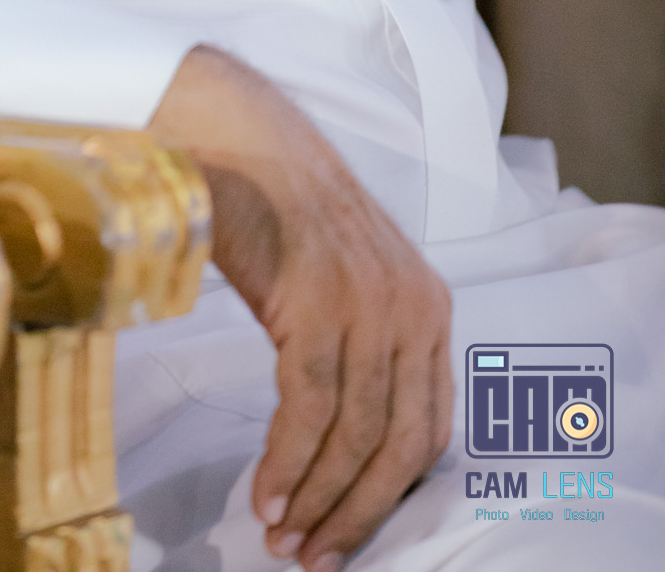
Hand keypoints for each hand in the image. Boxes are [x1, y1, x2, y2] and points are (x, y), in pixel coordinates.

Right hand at [150, 46, 450, 570]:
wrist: (234, 134)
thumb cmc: (277, 203)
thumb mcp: (344, 274)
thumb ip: (359, 340)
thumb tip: (343, 437)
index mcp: (428, 304)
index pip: (429, 429)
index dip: (390, 495)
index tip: (349, 534)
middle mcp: (412, 306)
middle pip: (398, 445)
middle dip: (356, 513)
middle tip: (314, 556)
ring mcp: (367, 303)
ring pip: (353, 435)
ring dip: (314, 498)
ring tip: (281, 535)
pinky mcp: (317, 301)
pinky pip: (308, 409)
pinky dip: (285, 463)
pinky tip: (264, 493)